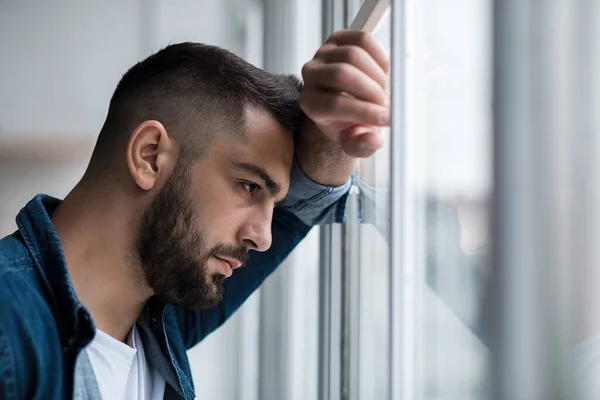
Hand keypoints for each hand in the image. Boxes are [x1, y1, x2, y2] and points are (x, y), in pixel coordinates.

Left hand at [299, 30, 389, 157]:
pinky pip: (362, 39)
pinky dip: (379, 56)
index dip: (364, 111)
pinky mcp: (338, 38)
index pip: (334, 104)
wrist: (345, 102)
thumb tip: (371, 140)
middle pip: (343, 74)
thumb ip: (361, 146)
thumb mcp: (354, 141)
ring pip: (354, 55)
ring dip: (377, 75)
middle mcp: (310, 75)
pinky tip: (381, 73)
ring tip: (383, 91)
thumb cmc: (348, 122)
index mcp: (310, 103)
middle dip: (372, 91)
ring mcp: (323, 54)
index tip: (386, 118)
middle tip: (386, 104)